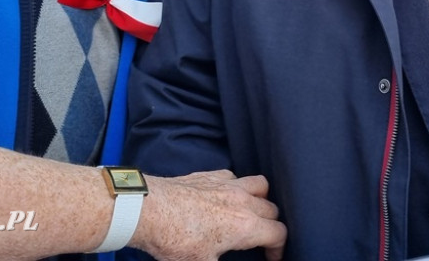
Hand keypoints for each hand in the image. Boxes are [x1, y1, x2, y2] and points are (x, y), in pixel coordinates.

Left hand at [133, 170, 285, 260]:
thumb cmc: (175, 240)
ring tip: (251, 212)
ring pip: (260, 184)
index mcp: (245, 226)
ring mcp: (227, 184)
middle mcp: (242, 201)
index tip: (272, 257)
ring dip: (261, 199)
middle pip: (272, 209)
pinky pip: (234, 176)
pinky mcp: (211, 175)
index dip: (279, 249)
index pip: (278, 233)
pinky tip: (225, 197)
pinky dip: (237, 186)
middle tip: (260, 239)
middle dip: (270, 226)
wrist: (149, 210)